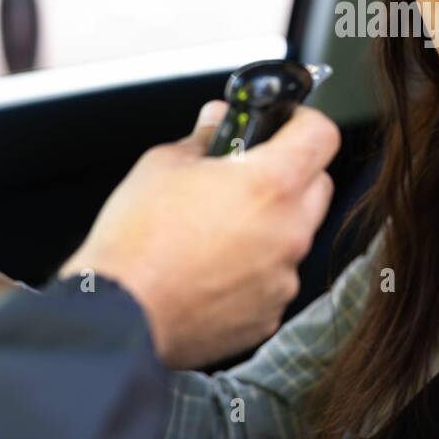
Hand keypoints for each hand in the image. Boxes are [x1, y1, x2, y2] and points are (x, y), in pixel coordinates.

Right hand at [60, 100, 339, 368]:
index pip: (322, 135)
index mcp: (270, 185)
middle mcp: (289, 232)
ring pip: (296, 236)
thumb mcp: (162, 166)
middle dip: (292, 173)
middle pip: (318, 186)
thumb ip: (203, 138)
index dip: (304, 122)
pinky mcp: (269, 314)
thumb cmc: (135, 242)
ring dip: (272, 225)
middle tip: (248, 175)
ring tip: (221, 230)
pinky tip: (215, 270)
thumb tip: (216, 120)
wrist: (116, 318)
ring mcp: (283, 277)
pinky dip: (256, 269)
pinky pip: (275, 278)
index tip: (286, 125)